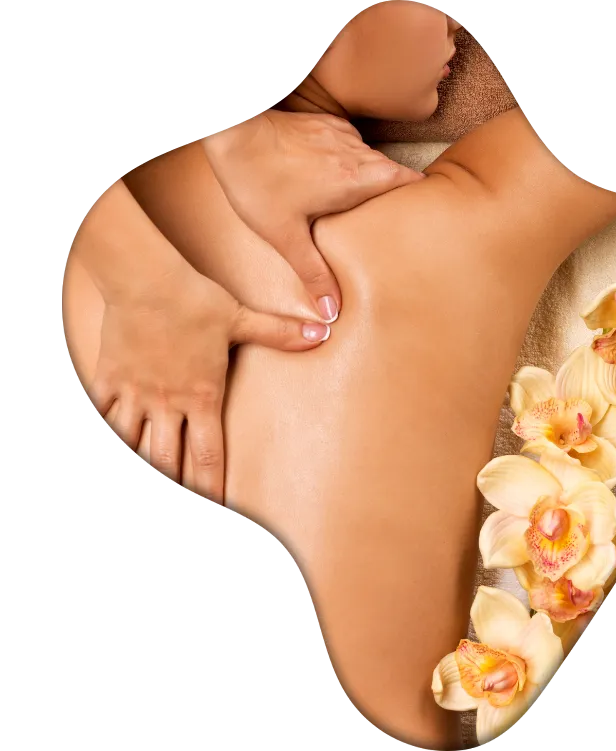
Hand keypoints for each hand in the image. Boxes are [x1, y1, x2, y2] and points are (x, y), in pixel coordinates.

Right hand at [89, 259, 329, 503]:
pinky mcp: (110, 379)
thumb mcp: (242, 318)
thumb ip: (280, 332)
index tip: (220, 506)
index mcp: (203, 396)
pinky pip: (103, 414)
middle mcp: (168, 402)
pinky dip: (109, 429)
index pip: (209, 456)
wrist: (147, 278)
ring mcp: (137, 394)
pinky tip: (117, 437)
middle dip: (177, 485)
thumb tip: (320, 334)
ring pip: (133, 445)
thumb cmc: (195, 299)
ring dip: (143, 462)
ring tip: (154, 476)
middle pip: (167, 461)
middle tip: (187, 496)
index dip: (213, 489)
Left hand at [203, 110, 425, 321]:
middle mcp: (356, 154)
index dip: (418, 197)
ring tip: (361, 203)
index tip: (419, 215)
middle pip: (394, 172)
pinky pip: (350, 144)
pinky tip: (334, 177)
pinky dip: (351, 160)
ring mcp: (341, 135)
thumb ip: (313, 273)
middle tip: (390, 219)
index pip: (409, 181)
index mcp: (356, 181)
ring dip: (373, 177)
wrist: (232, 132)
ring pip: (372, 158)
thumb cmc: (257, 183)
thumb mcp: (286, 236)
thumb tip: (332, 310)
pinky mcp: (324, 124)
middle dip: (396, 193)